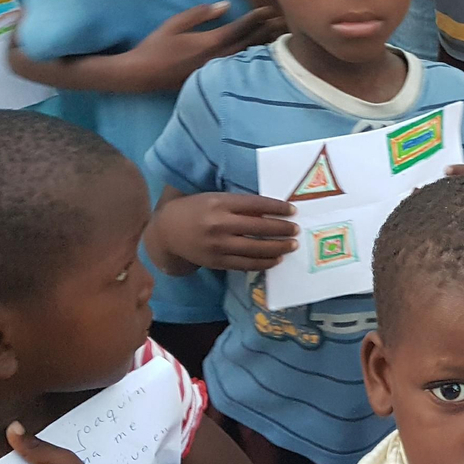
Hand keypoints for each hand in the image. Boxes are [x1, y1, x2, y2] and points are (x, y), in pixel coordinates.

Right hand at [126, 3, 284, 92]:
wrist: (141, 74)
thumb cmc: (156, 46)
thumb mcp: (175, 23)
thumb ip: (201, 13)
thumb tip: (225, 5)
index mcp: (209, 42)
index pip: (239, 28)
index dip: (256, 18)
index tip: (268, 9)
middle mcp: (217, 58)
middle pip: (249, 43)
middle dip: (266, 31)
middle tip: (283, 22)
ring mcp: (215, 71)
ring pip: (245, 57)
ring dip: (262, 46)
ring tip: (277, 37)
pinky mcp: (212, 79)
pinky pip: (237, 67)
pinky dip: (250, 58)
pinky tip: (259, 56)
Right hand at [153, 193, 296, 271]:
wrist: (167, 232)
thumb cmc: (195, 209)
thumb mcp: (216, 199)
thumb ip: (240, 205)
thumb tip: (271, 212)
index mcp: (220, 203)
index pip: (256, 204)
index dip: (277, 207)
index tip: (293, 210)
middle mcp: (219, 224)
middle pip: (259, 227)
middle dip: (282, 229)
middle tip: (296, 230)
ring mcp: (218, 245)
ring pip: (255, 248)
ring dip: (277, 248)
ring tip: (292, 246)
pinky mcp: (216, 262)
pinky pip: (245, 264)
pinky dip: (263, 263)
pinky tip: (276, 259)